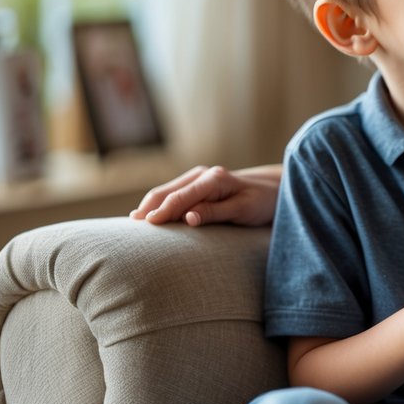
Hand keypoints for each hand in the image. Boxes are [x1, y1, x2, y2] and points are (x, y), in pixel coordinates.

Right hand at [129, 164, 281, 225]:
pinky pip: (171, 194)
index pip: (180, 197)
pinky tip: (147, 218)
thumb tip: (188, 218)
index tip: (147, 225)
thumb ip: (216, 212)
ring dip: (149, 206)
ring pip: (164, 191)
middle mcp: (202, 175)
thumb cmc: (261, 202)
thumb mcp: (243, 209)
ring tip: (133, 225)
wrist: (273, 190)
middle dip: (148, 208)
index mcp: (214, 179)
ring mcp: (197, 178)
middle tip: (130, 229)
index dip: (162, 211)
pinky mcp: (195, 185)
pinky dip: (157, 204)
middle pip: (165, 192)